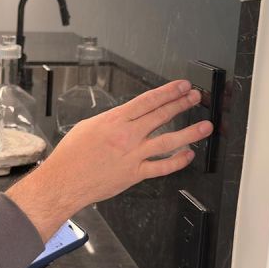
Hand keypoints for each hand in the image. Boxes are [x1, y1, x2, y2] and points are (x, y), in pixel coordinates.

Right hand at [7, 80, 211, 239]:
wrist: (64, 181)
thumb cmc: (71, 156)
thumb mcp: (88, 127)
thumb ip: (112, 120)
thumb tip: (128, 116)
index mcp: (114, 121)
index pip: (147, 101)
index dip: (168, 92)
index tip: (181, 86)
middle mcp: (126, 136)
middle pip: (160, 116)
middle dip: (181, 104)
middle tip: (195, 98)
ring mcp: (132, 156)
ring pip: (167, 141)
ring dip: (189, 132)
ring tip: (204, 126)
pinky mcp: (134, 174)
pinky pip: (161, 167)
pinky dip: (177, 161)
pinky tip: (188, 155)